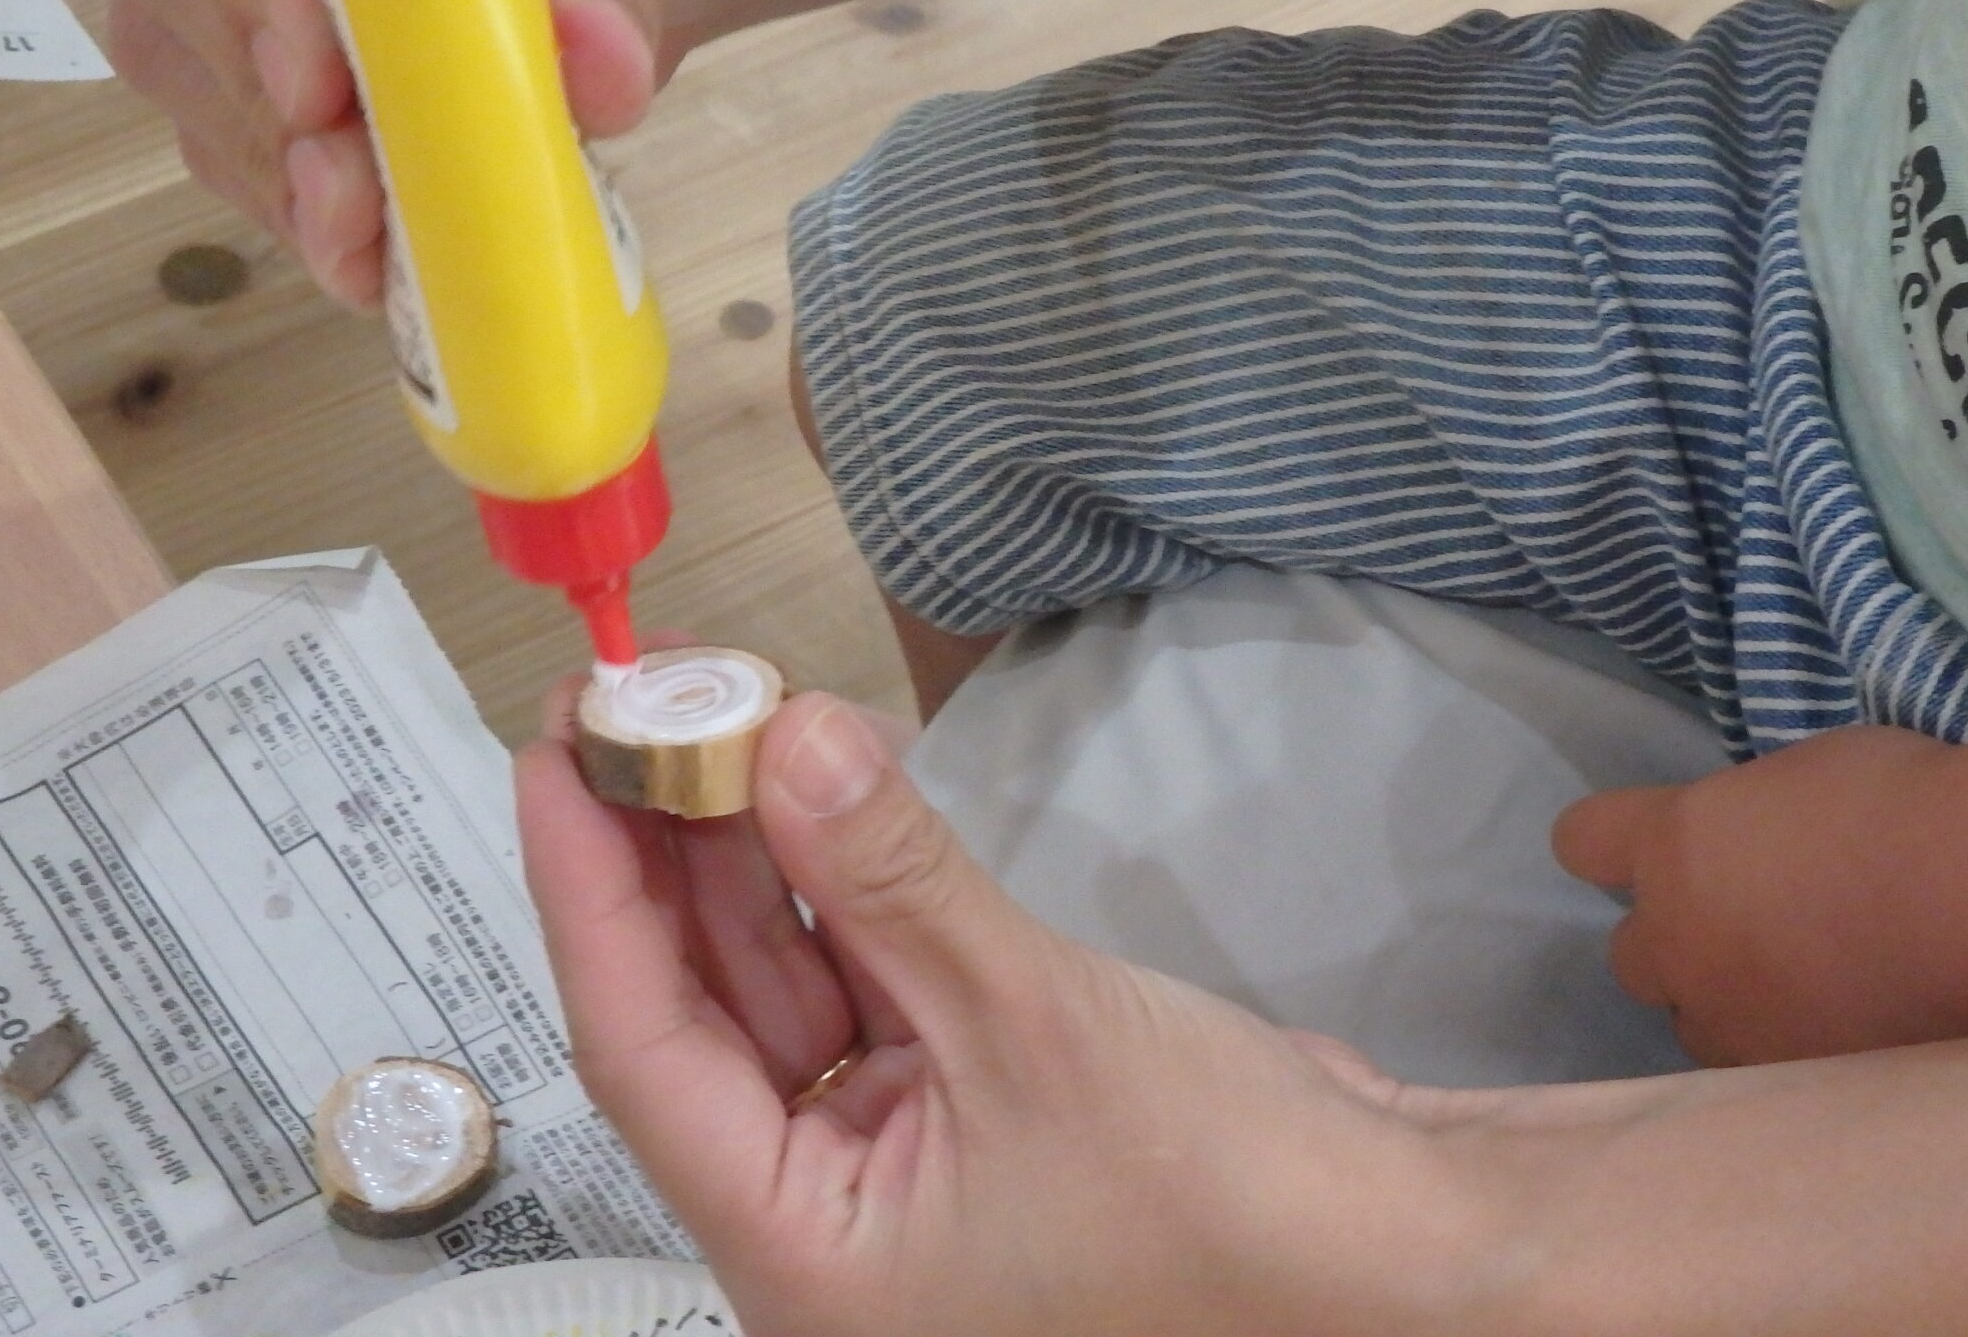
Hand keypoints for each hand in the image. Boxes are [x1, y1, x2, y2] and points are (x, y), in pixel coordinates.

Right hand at [110, 0, 773, 305]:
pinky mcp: (231, 20)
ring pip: (184, 54)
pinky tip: (362, 251)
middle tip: (352, 210)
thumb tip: (603, 73)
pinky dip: (286, 193)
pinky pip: (221, 115)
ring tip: (365, 251)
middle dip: (261, 101)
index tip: (314, 91)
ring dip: (270, 167)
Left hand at [517, 679, 1548, 1334]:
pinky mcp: (969, 1116)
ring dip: (754, 856)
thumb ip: (890, 876)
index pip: (641, 1049)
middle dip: (667, 853)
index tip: (556, 749)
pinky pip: (866, 989)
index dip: (585, 886)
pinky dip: (844, 890)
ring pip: (780, 992)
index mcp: (806, 1264)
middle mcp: (829, 1228)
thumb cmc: (1230, 1202)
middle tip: (637, 703)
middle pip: (699, 1014)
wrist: (1411, 1257)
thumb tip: (782, 739)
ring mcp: (900, 1174)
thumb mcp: (1033, 1023)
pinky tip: (819, 785)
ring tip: (720, 715)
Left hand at [1553, 725, 1967, 1066]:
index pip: (1582, 842)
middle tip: (1748, 929)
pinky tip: (1849, 1035)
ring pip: (1694, 1028)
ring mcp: (1733, 1023)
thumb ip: (1752, 822)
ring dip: (1729, 1008)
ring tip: (1806, 992)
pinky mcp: (1791, 1085)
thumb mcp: (1804, 776)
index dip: (1610, 845)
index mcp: (1673, 847)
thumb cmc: (1911, 805)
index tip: (1650, 847)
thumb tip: (1760, 843)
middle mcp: (1680, 942)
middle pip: (1630, 956)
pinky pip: (1761, 1076)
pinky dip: (1793, 1056)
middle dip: (1676, 943)